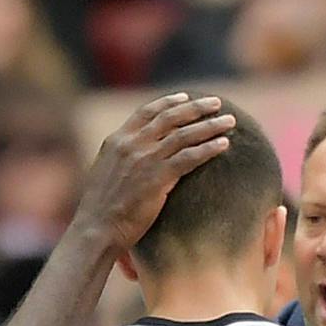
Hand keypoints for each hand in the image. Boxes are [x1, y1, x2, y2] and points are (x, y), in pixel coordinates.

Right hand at [76, 94, 236, 250]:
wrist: (96, 229)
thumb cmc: (101, 210)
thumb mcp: (105, 174)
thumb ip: (121, 159)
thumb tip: (133, 158)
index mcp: (117, 141)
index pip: (146, 112)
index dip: (168, 103)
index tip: (185, 97)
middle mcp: (131, 145)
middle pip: (170, 117)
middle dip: (196, 107)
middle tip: (216, 103)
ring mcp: (145, 160)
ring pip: (184, 135)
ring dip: (209, 125)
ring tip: (229, 121)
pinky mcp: (157, 178)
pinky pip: (189, 158)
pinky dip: (208, 149)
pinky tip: (224, 145)